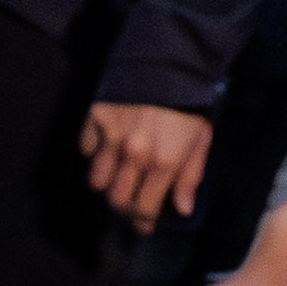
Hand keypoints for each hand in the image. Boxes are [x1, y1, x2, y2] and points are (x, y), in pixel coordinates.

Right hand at [81, 98, 214, 227]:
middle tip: (130, 203)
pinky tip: (106, 149)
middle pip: (115, 199)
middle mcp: (134, 155)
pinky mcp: (96, 119)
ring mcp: (111, 138)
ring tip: (117, 177)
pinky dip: (93, 153)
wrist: (170, 60)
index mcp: (163, 163)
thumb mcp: (201, 140)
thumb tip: (182, 209)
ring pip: (96, 180)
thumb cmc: (190, 104)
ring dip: (106, 183)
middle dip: (123, 207)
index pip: (144, 209)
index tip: (144, 225)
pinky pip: (85, 149)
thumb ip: (191, 177)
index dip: (143, 222)